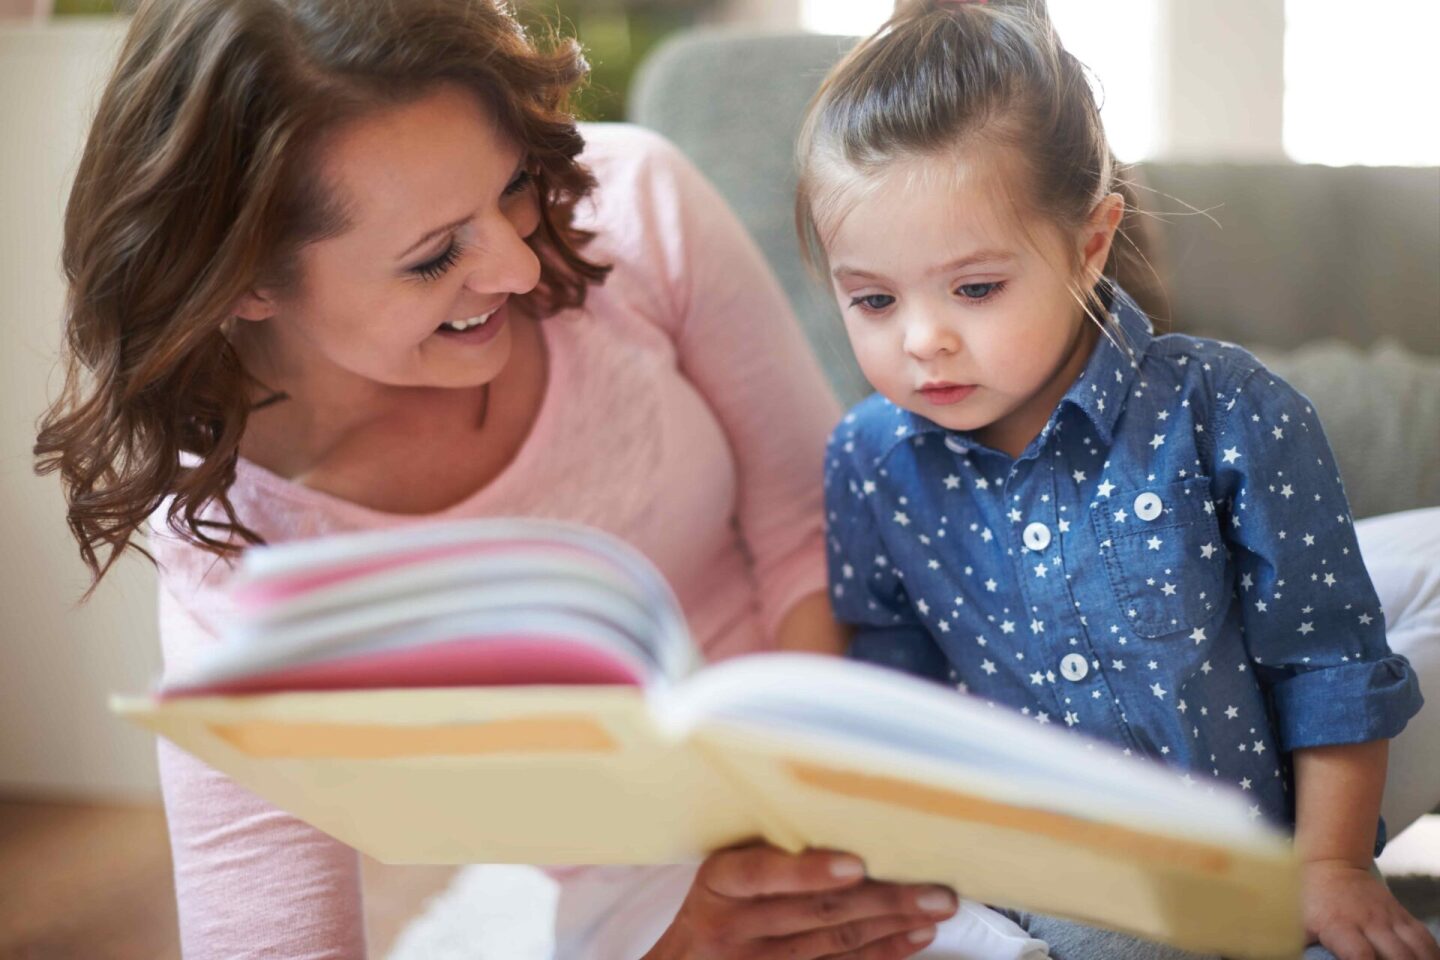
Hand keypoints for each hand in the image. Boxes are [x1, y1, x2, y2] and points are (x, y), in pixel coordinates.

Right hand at [642, 842, 959, 959]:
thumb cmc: (714, 896)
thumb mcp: (719, 863)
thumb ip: (764, 842)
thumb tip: (829, 797)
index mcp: (720, 881)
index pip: (763, 874)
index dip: (809, 871)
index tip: (855, 865)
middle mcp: (738, 925)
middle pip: (816, 912)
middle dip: (882, 899)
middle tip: (933, 888)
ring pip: (837, 942)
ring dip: (893, 924)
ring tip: (936, 908)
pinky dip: (884, 951)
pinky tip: (916, 936)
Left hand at [1303, 859, 1439, 959]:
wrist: (1329, 866)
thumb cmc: (1307, 899)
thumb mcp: (1295, 921)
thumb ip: (1294, 944)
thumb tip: (1280, 952)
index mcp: (1337, 925)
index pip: (1359, 954)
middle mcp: (1368, 921)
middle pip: (1397, 956)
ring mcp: (1388, 917)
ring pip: (1417, 948)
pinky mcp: (1401, 915)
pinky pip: (1424, 938)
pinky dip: (1430, 954)